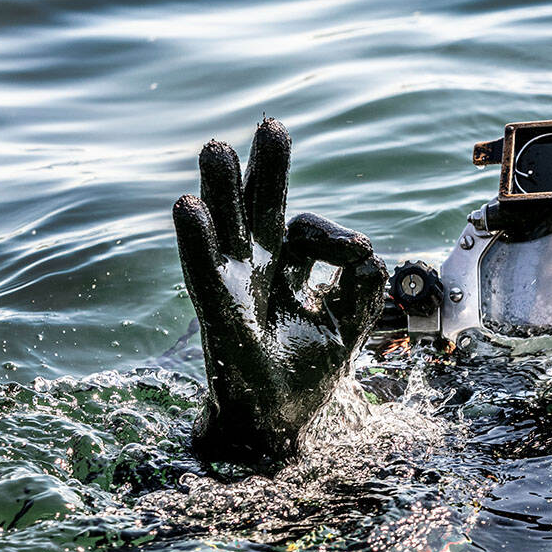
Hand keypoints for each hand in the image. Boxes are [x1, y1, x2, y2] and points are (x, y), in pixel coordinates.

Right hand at [172, 118, 387, 460]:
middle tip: (272, 126)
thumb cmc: (307, 371)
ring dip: (223, 189)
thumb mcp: (350, 320)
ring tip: (217, 147)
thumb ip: (362, 278)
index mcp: (285, 269)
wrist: (277, 425)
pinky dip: (197, 240)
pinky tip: (189, 206)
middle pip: (258, 210)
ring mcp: (234, 291)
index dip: (330, 236)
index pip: (303, 230)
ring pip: (227, 230)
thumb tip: (361, 244)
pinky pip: (205, 273)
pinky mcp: (220, 319)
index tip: (354, 251)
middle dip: (266, 171)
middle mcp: (256, 271)